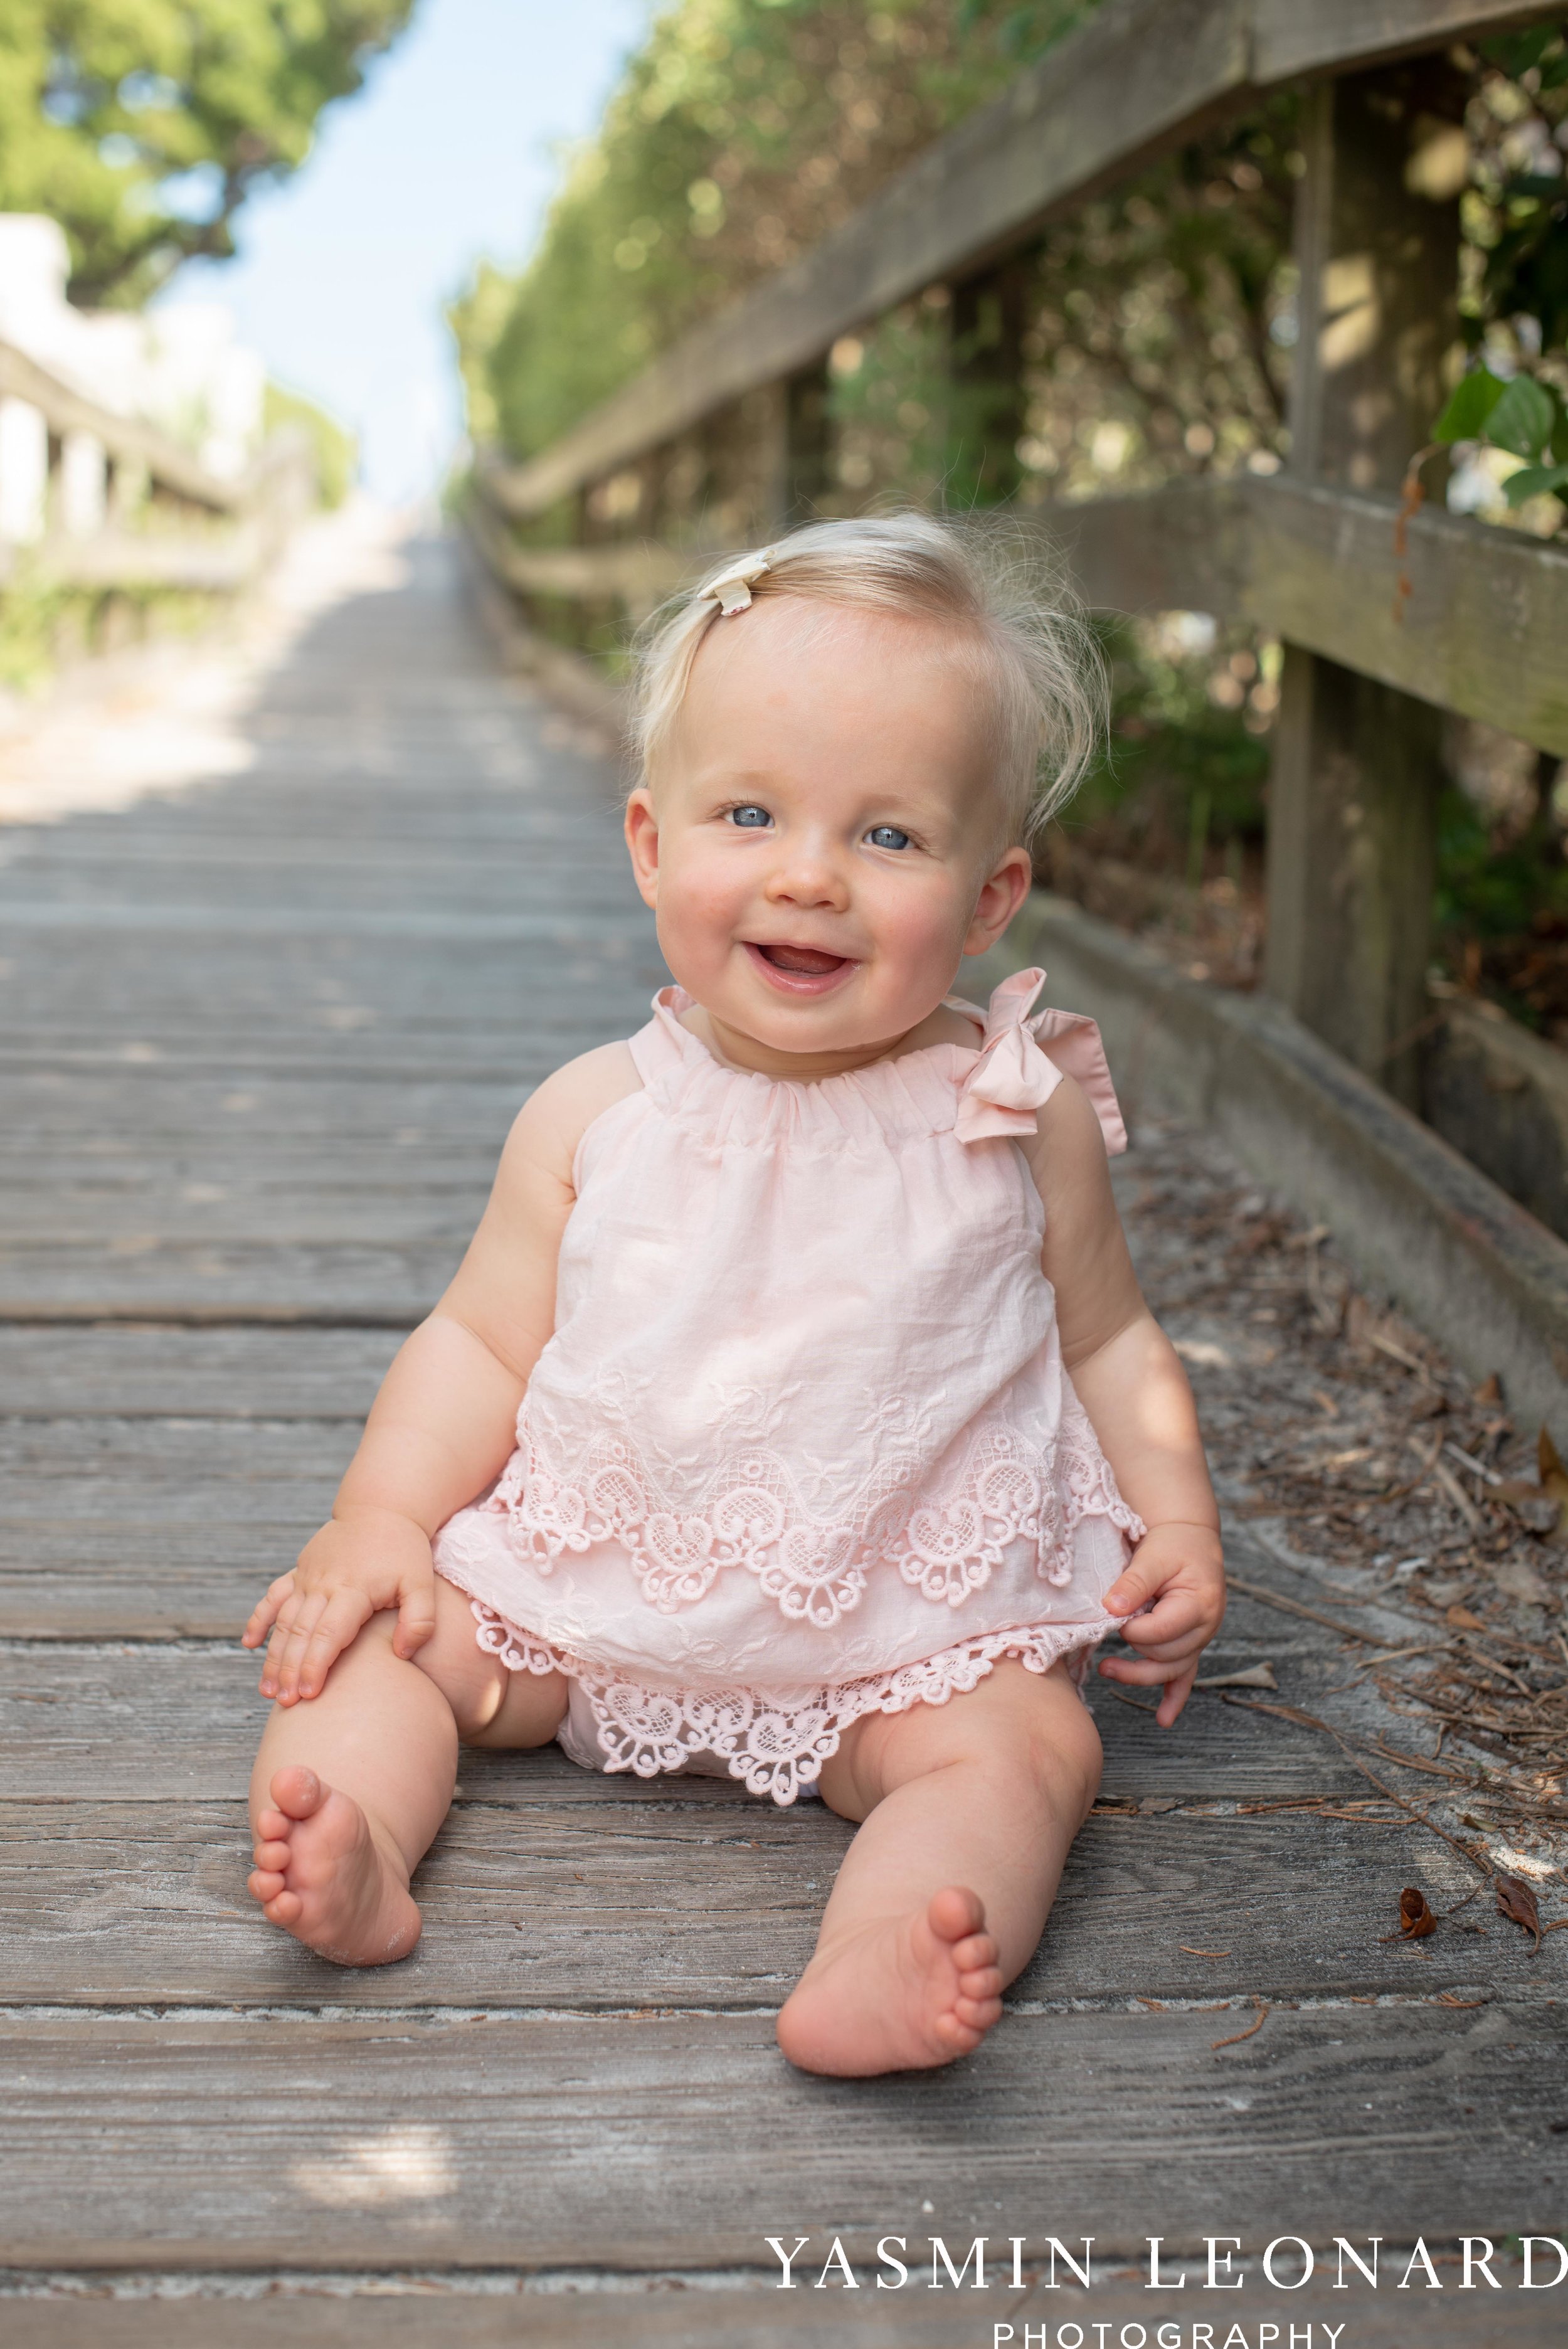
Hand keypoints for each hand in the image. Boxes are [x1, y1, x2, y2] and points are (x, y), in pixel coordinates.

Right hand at [242, 1506, 436, 1704]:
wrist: (382, 1507)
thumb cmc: (405, 1550)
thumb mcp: (422, 1583)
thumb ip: (420, 1620)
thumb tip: (402, 1654)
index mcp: (354, 1589)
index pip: (329, 1634)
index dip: (316, 1664)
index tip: (308, 1693)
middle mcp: (324, 1583)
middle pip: (302, 1633)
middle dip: (290, 1670)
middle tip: (285, 1703)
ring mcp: (308, 1576)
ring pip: (284, 1621)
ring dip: (274, 1655)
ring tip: (268, 1689)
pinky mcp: (300, 1570)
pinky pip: (274, 1596)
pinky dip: (260, 1618)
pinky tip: (249, 1644)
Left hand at [1097, 1520, 1224, 1726]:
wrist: (1190, 1538)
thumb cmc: (1173, 1544)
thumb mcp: (1152, 1556)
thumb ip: (1133, 1584)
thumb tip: (1111, 1610)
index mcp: (1200, 1604)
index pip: (1160, 1632)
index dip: (1132, 1629)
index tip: (1113, 1613)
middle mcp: (1205, 1627)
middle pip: (1165, 1656)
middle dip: (1133, 1650)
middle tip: (1104, 1634)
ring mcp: (1200, 1639)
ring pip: (1171, 1671)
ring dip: (1139, 1675)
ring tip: (1106, 1669)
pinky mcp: (1191, 1643)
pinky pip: (1185, 1677)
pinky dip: (1174, 1698)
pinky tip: (1163, 1719)